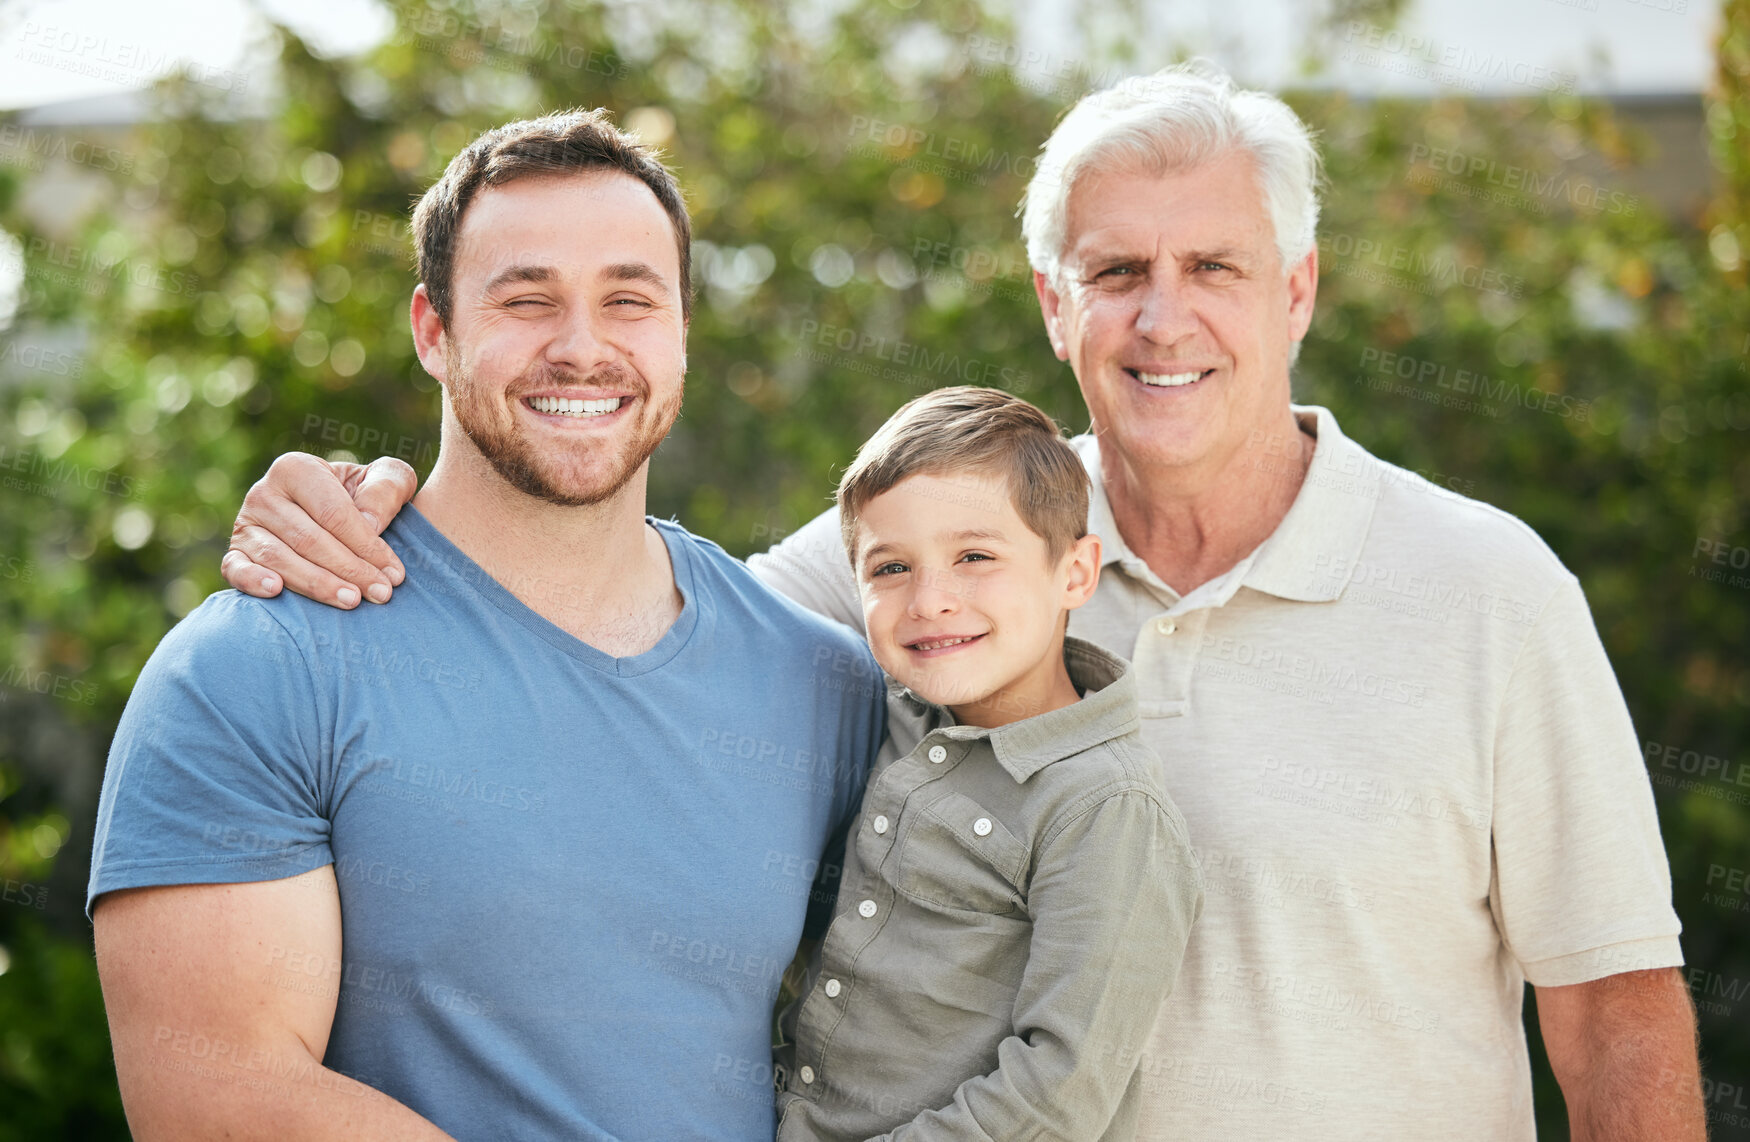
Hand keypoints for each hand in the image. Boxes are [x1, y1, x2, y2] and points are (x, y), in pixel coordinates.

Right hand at [221, 453, 418, 607]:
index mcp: (298, 468)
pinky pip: (235, 568)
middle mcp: (264, 493)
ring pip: (279, 558)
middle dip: (349, 570)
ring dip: (317, 584)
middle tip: (381, 593)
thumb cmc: (365, 495)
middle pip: (308, 539)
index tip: (394, 573)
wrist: (333, 512)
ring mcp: (245, 524)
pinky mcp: (235, 552)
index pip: (333, 513)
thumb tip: (370, 523)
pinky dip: (252, 580)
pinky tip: (277, 591)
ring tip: (352, 600)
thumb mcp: (387, 479)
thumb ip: (387, 489)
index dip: (366, 545)